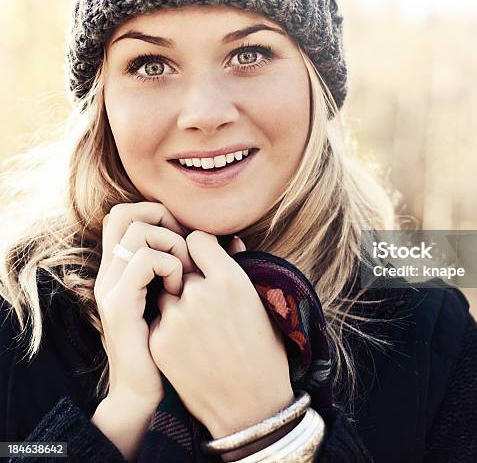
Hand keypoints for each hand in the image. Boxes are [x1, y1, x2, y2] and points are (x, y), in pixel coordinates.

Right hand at [94, 202, 196, 407]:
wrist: (146, 396)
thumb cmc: (176, 347)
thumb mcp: (184, 300)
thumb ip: (195, 267)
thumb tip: (234, 240)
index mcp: (123, 269)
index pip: (127, 214)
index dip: (158, 213)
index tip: (187, 235)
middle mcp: (111, 273)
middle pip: (123, 213)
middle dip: (161, 218)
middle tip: (186, 246)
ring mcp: (111, 288)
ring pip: (137, 231)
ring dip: (171, 243)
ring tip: (185, 272)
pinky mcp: (119, 306)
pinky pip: (146, 260)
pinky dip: (170, 265)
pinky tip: (179, 289)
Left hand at [148, 231, 294, 437]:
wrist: (250, 405)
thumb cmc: (263, 350)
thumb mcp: (259, 303)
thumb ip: (237, 267)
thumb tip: (229, 241)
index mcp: (230, 279)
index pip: (196, 239)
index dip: (199, 249)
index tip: (203, 260)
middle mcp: (200, 293)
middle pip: (179, 266)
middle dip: (188, 278)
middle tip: (204, 301)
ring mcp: (176, 318)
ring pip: (164, 293)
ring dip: (175, 302)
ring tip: (197, 327)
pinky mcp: (159, 342)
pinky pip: (157, 320)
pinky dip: (167, 327)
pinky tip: (188, 345)